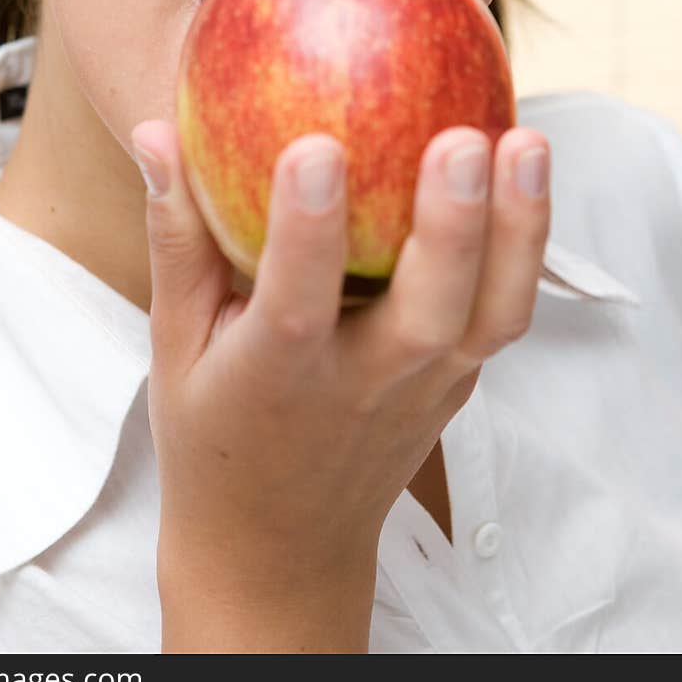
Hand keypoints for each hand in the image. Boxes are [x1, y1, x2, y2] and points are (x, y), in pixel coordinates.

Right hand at [129, 120, 549, 647]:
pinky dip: (523, 248)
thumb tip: (153, 130)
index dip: (305, 228)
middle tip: (462, 139)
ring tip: (526, 142)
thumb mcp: (176, 343)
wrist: (281, 550)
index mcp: (276, 377)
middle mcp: (362, 386)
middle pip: (426, 314)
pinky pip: (500, 315)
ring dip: (518, 231)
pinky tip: (528, 169)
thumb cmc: (215, 433)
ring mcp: (424, 391)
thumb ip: (176, 237)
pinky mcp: (459, 385)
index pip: (294, 302)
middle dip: (451, 227)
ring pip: (489, 318)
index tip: (313, 147)